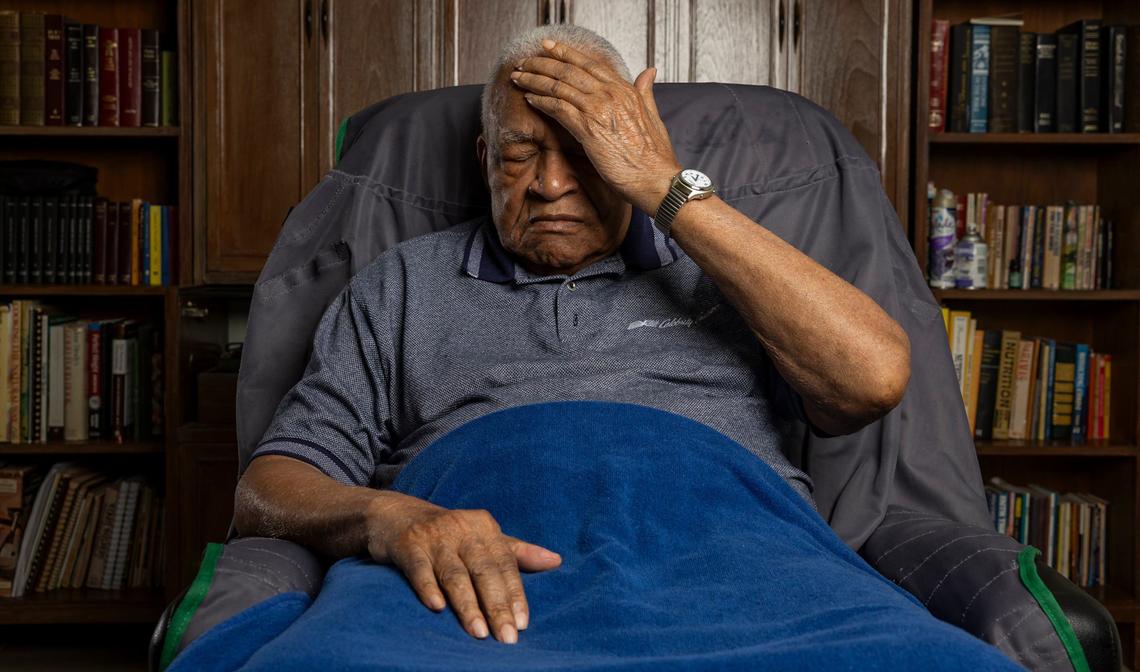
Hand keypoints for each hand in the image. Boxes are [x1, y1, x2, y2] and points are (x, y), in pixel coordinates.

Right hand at [366, 492, 561, 643]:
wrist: (396, 514)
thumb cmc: (449, 533)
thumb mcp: (483, 536)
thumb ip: (517, 551)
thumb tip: (556, 561)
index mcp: (485, 527)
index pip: (505, 564)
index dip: (515, 594)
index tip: (522, 623)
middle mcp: (462, 529)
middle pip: (484, 571)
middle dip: (496, 606)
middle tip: (506, 637)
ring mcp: (433, 537)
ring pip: (454, 574)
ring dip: (467, 605)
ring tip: (479, 632)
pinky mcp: (407, 545)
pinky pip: (419, 569)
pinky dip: (428, 587)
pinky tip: (437, 608)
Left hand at [510, 39, 681, 214]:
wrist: (656, 178)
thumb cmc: (654, 154)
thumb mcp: (653, 114)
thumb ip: (645, 91)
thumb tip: (648, 71)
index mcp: (625, 89)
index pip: (589, 64)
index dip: (565, 53)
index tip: (548, 47)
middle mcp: (610, 94)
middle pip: (569, 71)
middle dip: (543, 63)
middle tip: (525, 61)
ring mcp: (598, 110)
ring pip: (559, 87)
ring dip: (535, 80)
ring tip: (519, 78)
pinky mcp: (588, 130)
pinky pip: (558, 109)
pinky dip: (541, 102)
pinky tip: (529, 99)